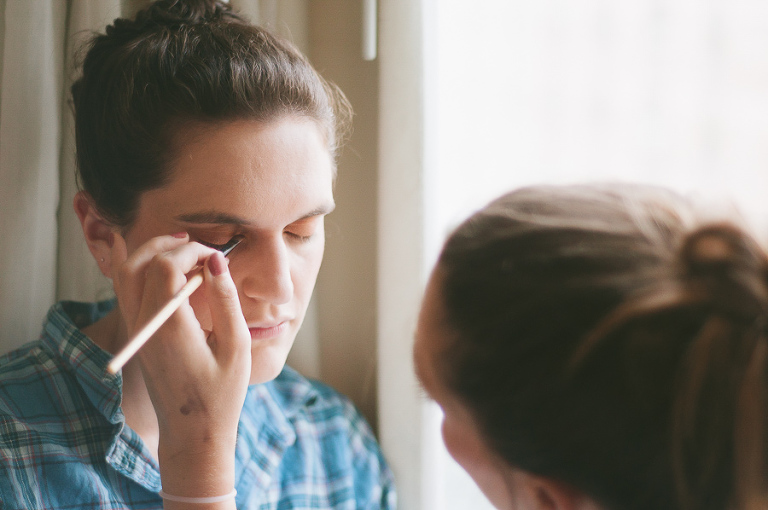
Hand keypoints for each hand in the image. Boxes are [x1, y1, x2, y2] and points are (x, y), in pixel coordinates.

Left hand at [110, 232, 250, 497]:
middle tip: (197, 246)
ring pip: (125, 275)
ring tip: (183, 251)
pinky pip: (128, 292)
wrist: (192, 433)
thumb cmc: (221, 395)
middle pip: (136, 263)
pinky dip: (143, 272)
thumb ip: (226, 300)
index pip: (166, 266)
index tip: (216, 255)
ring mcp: (136, 331)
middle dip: (166, 244)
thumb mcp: (236, 346)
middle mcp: (145, 325)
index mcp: (171, 327)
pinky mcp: (137, 337)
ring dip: (151, 254)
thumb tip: (216, 261)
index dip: (191, 250)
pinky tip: (168, 271)